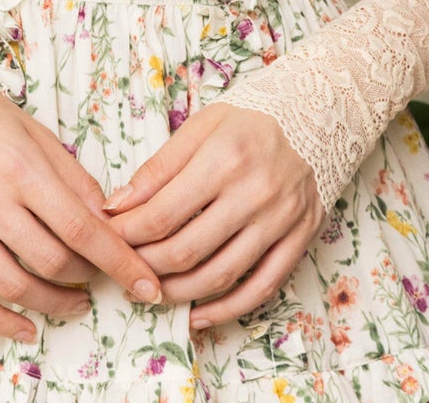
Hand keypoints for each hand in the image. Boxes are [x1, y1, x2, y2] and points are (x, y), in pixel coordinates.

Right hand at [0, 88, 165, 342]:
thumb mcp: (34, 132)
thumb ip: (71, 175)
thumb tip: (109, 216)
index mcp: (21, 167)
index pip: (81, 227)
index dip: (119, 261)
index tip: (145, 284)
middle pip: (51, 260)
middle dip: (86, 278)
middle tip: (99, 278)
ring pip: (13, 284)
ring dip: (52, 303)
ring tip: (72, 303)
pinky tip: (25, 327)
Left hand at [99, 102, 325, 330]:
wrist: (318, 115)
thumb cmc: (251, 119)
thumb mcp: (201, 126)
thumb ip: (158, 168)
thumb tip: (116, 206)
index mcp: (224, 158)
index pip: (163, 214)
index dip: (129, 234)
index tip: (110, 238)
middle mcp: (254, 192)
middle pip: (188, 251)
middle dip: (147, 266)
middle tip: (126, 268)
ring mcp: (280, 220)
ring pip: (221, 276)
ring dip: (179, 293)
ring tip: (154, 291)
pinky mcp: (300, 239)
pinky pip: (261, 288)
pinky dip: (227, 310)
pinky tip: (198, 314)